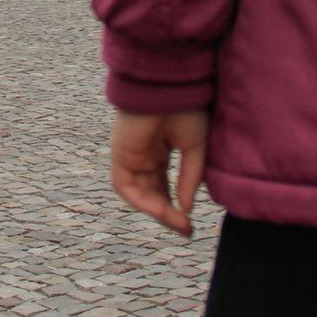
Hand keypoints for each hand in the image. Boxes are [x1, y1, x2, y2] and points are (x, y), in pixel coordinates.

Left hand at [109, 109, 208, 237]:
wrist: (170, 86)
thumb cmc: (184, 107)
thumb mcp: (195, 147)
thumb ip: (189, 177)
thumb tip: (187, 208)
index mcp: (160, 148)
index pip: (165, 184)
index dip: (178, 203)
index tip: (192, 224)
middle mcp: (144, 154)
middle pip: (152, 192)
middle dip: (168, 213)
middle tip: (186, 230)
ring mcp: (131, 154)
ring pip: (140, 193)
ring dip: (158, 211)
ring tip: (179, 222)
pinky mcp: (120, 154)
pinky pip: (125, 186)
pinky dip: (143, 201)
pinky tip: (163, 209)